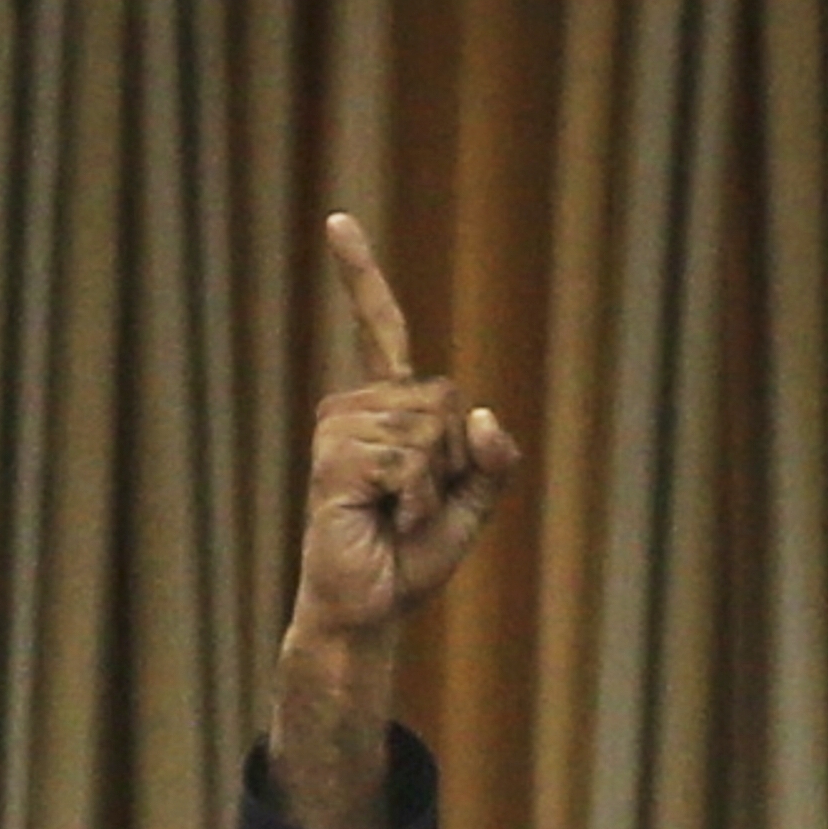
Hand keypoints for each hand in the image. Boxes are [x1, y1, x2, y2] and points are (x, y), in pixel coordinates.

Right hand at [271, 214, 518, 828]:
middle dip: (453, 458)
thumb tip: (486, 413)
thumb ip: (493, 459)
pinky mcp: (333, 459)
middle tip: (416, 505)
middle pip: (444, 396)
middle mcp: (355, 408)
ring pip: (429, 429)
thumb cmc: (412, 556)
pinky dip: (415, 498)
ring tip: (396, 517)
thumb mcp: (473, 504)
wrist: (369, 608)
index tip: (335, 220)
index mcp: (384, 407)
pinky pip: (408, 457)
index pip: (377, 327)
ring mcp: (338, 430)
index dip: (359, 276)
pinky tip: (385, 521)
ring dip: (432, 486)